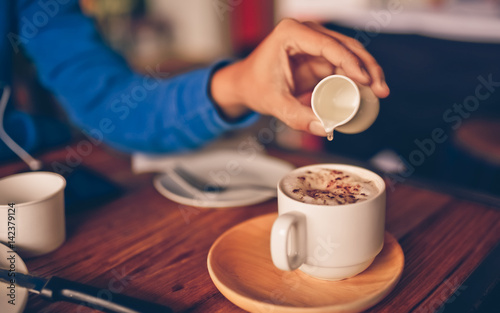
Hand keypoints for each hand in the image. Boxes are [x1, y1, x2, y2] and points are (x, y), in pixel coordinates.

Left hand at [211, 18, 389, 135]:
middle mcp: (306, 32)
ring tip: (379, 92)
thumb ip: (298, 117)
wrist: (244, 84)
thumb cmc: (254, 86)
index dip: (350, 62)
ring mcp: (314, 43)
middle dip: (366, 67)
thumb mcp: (274, 103)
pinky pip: (343, 65)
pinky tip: (368, 91)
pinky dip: (356, 77)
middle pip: (345, 46)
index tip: (364, 80)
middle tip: (380, 89)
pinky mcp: (319, 56)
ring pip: (349, 54)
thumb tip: (325, 128)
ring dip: (366, 72)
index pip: (328, 45)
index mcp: (291, 33)